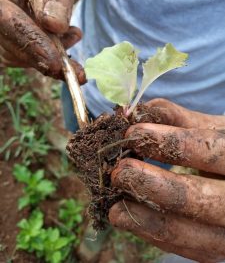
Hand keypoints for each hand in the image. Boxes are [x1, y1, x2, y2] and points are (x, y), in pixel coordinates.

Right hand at [0, 0, 87, 80]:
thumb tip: (53, 25)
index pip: (3, 14)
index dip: (28, 40)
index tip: (54, 61)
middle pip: (5, 40)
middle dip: (40, 57)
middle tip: (71, 70)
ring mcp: (0, 22)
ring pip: (13, 53)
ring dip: (46, 58)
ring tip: (73, 36)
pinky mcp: (10, 35)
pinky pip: (23, 55)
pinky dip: (47, 56)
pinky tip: (67, 40)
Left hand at [109, 99, 224, 262]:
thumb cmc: (223, 148)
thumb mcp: (212, 129)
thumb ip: (178, 118)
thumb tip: (137, 111)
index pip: (210, 152)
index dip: (170, 143)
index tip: (134, 133)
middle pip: (195, 200)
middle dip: (149, 185)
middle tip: (119, 172)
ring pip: (184, 232)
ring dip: (142, 217)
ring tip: (113, 205)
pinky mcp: (213, 248)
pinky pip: (179, 246)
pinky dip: (149, 232)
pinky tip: (128, 217)